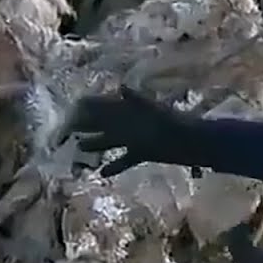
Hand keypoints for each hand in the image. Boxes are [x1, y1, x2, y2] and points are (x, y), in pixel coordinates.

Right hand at [65, 86, 190, 176]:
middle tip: (67, 129)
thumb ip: (137, 101)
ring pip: (111, 140)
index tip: (71, 109)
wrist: (196, 142)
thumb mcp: (155, 111)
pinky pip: (126, 159)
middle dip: (87, 125)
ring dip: (96, 144)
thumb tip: (121, 88)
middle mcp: (131, 122)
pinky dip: (115, 165)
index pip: (103, 105)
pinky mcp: (144, 153)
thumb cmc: (176, 124)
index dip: (88, 107)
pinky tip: (102, 173)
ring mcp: (136, 138)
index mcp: (131, 109)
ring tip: (80, 147)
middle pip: (104, 123)